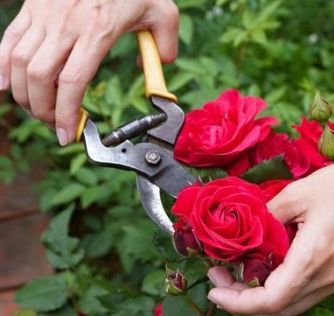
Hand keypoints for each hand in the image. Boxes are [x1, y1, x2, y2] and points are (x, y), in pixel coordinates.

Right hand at [0, 0, 178, 144]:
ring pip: (20, 62)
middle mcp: (66, 25)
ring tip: (37, 111)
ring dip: (24, 94)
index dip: (65, 113)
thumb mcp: (161, 10)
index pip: (73, 81)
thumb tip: (162, 64)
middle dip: (43, 110)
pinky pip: (9, 40)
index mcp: (97, 30)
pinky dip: (1, 66)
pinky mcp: (32, 8)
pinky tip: (4, 86)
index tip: (68, 134)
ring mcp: (44, 15)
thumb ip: (165, 42)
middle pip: (41, 77)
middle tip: (55, 125)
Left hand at [207, 148, 333, 315]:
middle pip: (280, 308)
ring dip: (265, 295)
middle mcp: (330, 277)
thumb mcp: (298, 193)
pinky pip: (312, 290)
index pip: (270, 300)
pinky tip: (274, 267)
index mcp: (314, 258)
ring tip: (242, 273)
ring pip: (296, 302)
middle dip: (244, 299)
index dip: (237, 302)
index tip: (214, 289)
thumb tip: (247, 228)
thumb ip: (267, 215)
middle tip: (222, 278)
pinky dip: (286, 286)